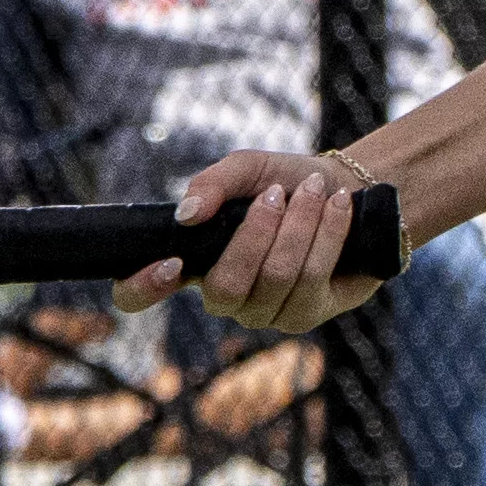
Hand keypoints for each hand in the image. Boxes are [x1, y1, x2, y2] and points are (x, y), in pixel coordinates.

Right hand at [130, 145, 393, 326]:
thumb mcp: (246, 170)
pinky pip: (311, 279)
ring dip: (299, 225)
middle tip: (277, 193)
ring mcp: (263, 313)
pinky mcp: (305, 315)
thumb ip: (211, 184)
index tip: (170, 262)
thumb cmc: (286, 182)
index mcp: (193, 262)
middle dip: (256, 233)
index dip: (142, 288)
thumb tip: (186, 215)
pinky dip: (326, 234)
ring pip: (275, 278)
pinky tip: (337, 206)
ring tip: (315, 190)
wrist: (348, 189)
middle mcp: (223, 297)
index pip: (138, 295)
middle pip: (225, 287)